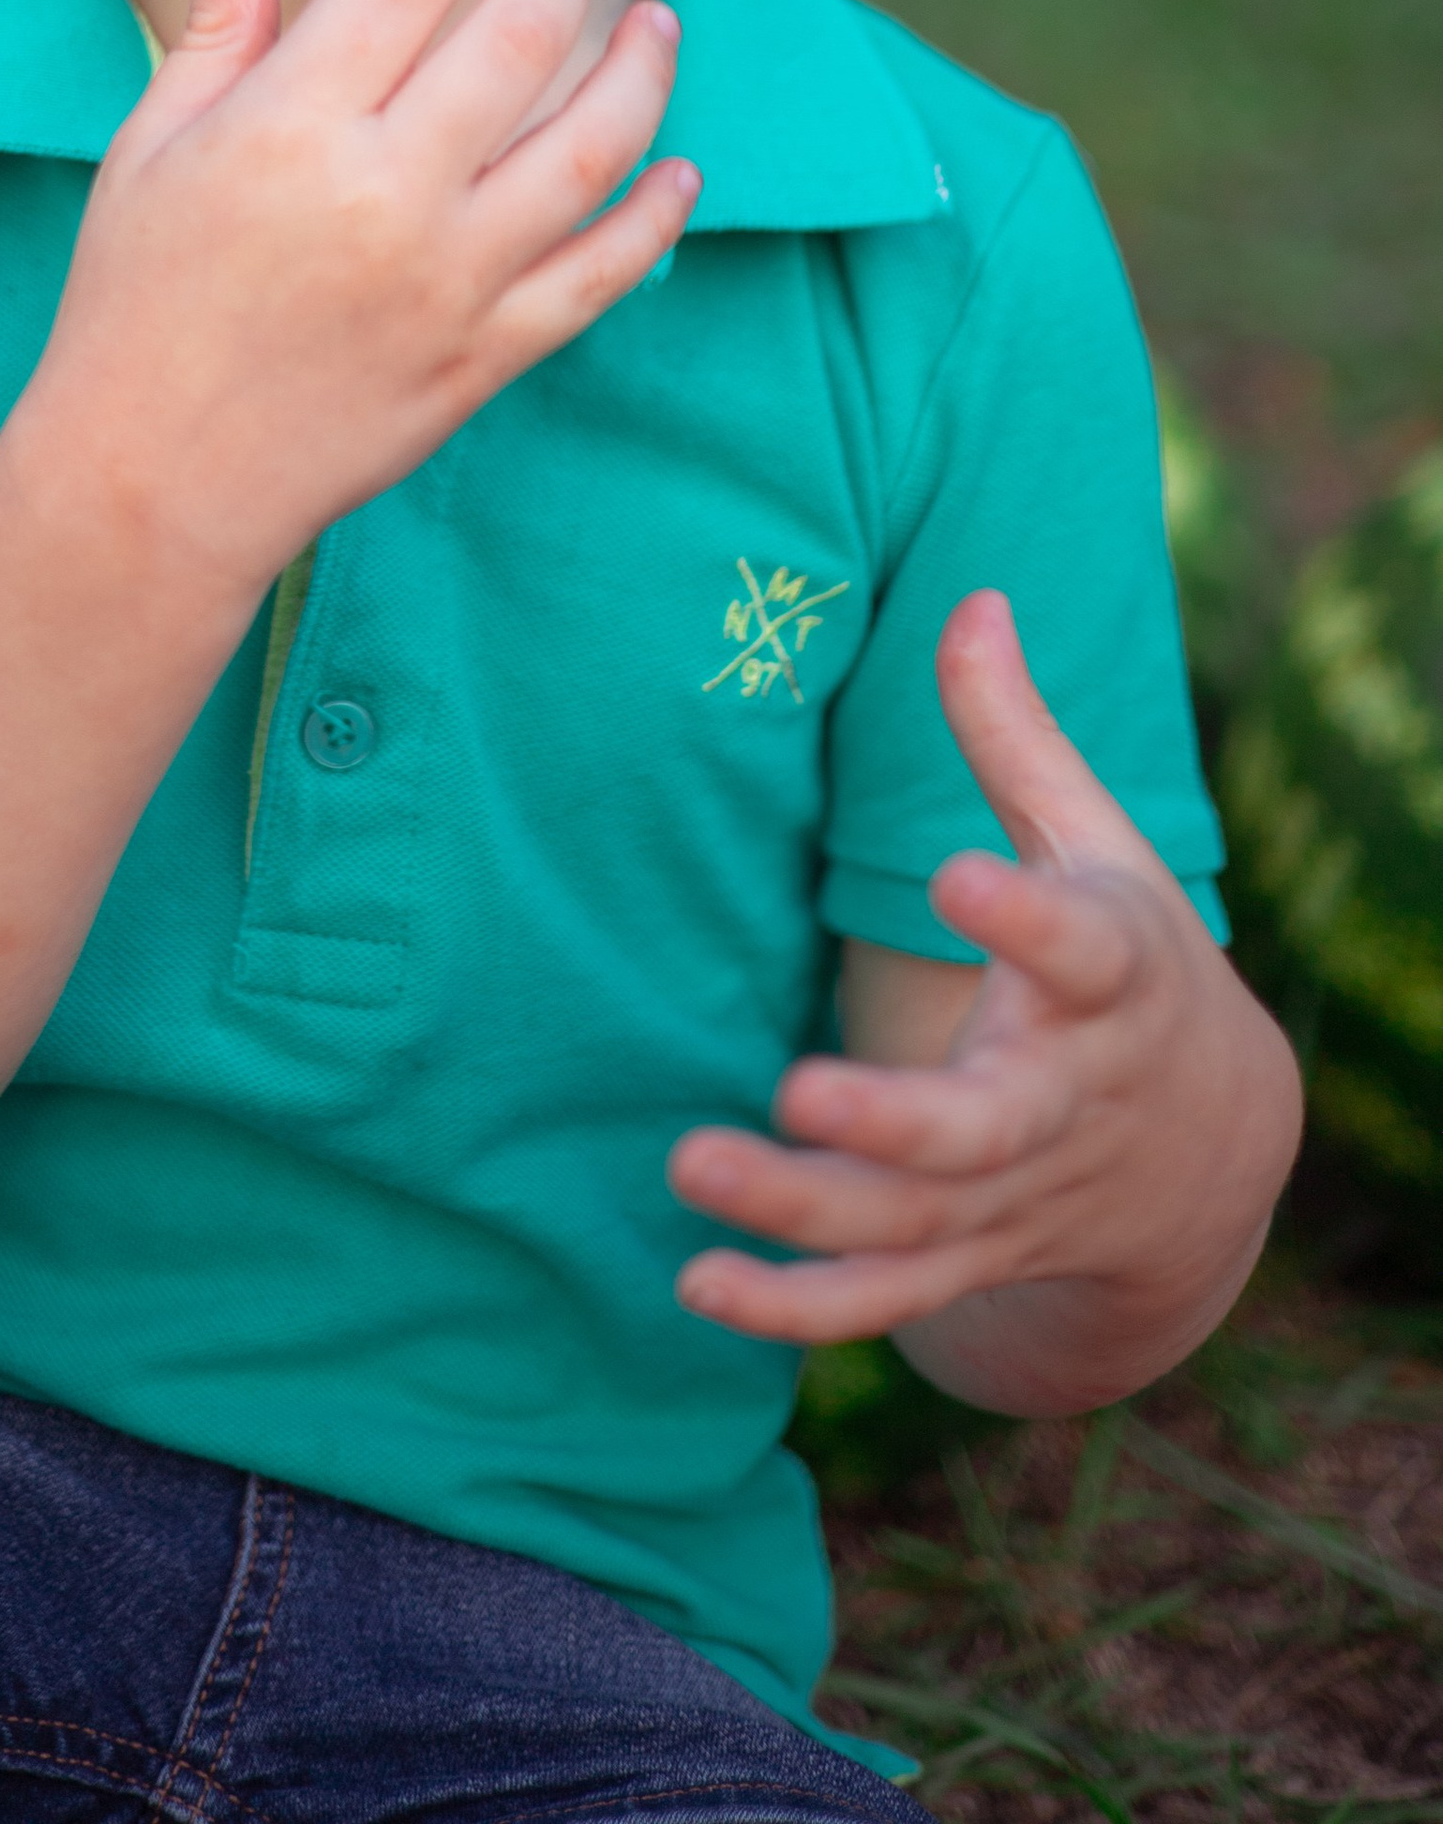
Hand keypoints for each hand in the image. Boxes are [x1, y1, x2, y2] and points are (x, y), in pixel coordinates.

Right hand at [16, 0, 693, 616]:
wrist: (152, 479)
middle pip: (519, 41)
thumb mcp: (149, 150)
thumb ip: (216, 30)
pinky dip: (652, 219)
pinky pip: (599, 275)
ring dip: (639, 73)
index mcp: (293, 127)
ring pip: (590, 150)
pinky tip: (676, 172)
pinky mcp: (485, 357)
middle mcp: (387, 194)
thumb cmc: (134, 302)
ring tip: (656, 26)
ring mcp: (451, 280)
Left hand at [666, 590, 1301, 1414]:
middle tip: (796, 1090)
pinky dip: (795, 1309)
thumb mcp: (1097, 843)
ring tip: (690, 1166)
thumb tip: (969, 595)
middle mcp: (1061, 1100)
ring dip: (805, 1211)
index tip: (961, 873)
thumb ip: (1016, 735)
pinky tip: (696, 1286)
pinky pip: (884, 1300)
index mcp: (1108, 980)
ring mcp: (1013, 1195)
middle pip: (982, 1128)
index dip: (1025, 913)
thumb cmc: (1129, 960)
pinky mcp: (968, 1254)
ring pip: (914, 1222)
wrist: (1213, 1150)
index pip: (1082, 946)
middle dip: (893, 1120)